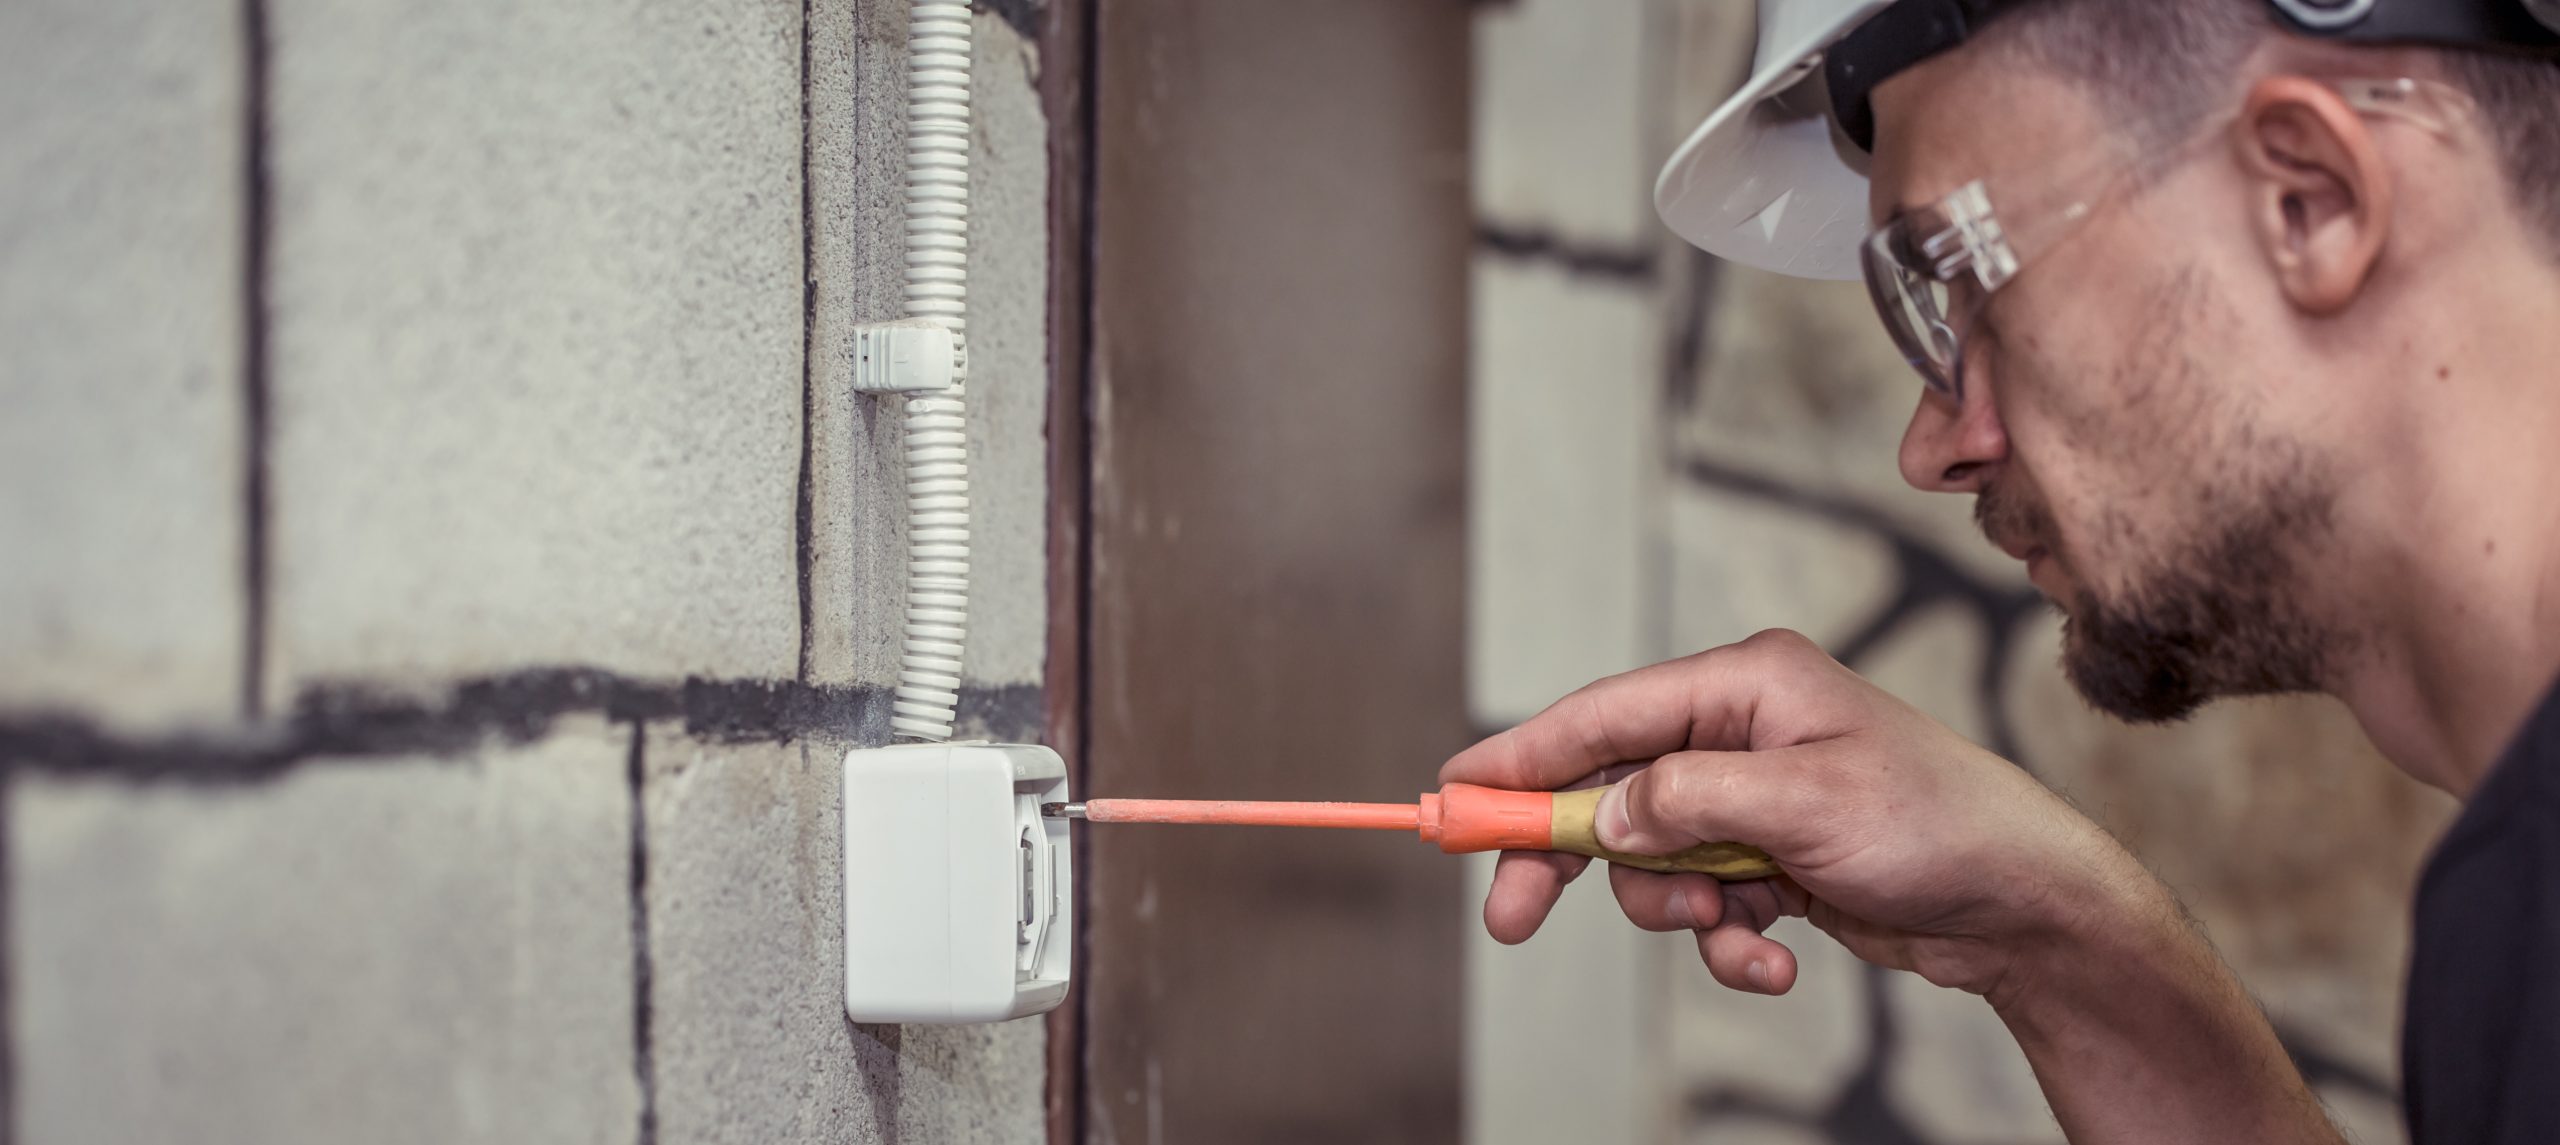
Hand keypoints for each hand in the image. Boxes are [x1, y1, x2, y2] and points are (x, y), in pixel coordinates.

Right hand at [1440, 629, 2160, 1002]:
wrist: (2025, 904)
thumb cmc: (1939, 825)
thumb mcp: (1805, 804)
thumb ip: (1689, 800)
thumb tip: (1605, 816)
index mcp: (1745, 683)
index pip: (1604, 714)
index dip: (1520, 756)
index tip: (1452, 794)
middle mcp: (1741, 730)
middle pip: (1609, 793)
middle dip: (1569, 861)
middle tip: (1510, 920)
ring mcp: (1753, 796)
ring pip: (1653, 862)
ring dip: (1683, 914)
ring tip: (1741, 934)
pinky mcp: (1771, 856)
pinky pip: (1706, 902)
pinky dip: (1731, 940)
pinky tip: (1778, 958)